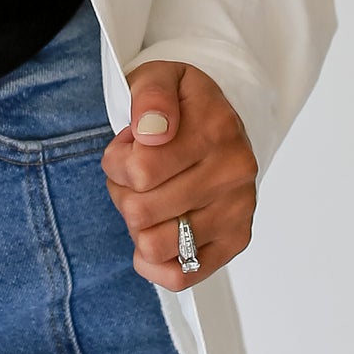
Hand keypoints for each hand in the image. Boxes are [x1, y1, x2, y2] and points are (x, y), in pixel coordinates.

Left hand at [99, 60, 258, 290]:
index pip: (138, 170)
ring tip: (148, 199)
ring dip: (137, 226)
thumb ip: (150, 96)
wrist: (220, 121)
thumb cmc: (181, 104)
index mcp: (216, 129)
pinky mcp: (235, 241)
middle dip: (123, 192)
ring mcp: (238, 210)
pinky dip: (154, 263)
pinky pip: (182, 276)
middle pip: (140, 211)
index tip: (128, 147)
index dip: (116, 161)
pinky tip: (153, 236)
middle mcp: (234, 172)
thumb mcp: (159, 77)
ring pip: (155, 245)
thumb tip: (152, 131)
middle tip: (135, 175)